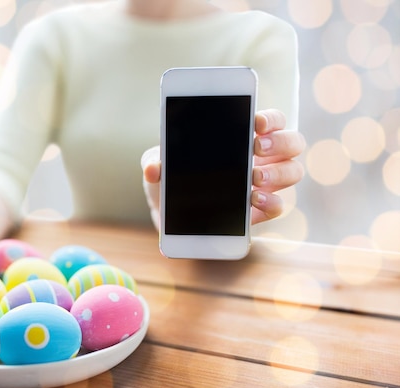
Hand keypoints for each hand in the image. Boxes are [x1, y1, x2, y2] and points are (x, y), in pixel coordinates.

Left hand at [141, 108, 304, 229]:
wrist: (166, 208)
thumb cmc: (171, 174)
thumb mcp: (160, 162)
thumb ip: (155, 160)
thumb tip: (154, 168)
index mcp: (243, 136)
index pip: (271, 120)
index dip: (271, 118)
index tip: (256, 122)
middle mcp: (262, 157)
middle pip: (292, 142)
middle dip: (280, 142)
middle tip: (255, 148)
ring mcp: (264, 184)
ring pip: (292, 172)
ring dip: (278, 173)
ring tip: (254, 177)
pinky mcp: (258, 211)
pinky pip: (277, 205)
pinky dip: (271, 202)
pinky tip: (254, 200)